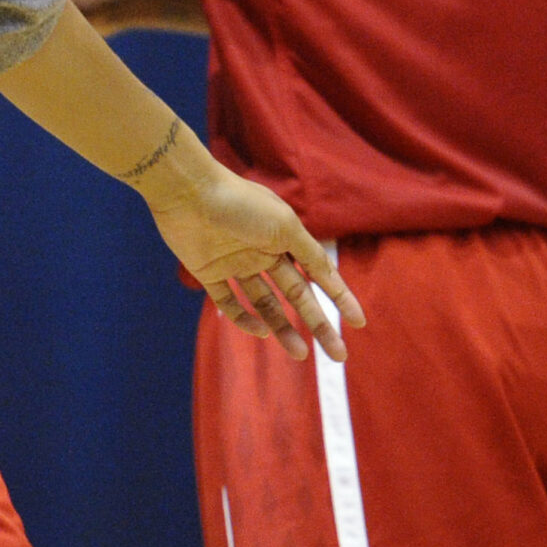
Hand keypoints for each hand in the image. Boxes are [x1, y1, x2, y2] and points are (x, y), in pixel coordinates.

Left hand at [143, 162, 364, 360]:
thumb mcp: (285, 225)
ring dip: (283, 329)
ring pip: (265, 304)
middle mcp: (263, 252)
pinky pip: (229, 301)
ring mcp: (235, 263)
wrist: (187, 192)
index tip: (358, 323)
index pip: (319, 274)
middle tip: (339, 355)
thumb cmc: (240, 203)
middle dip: (318, 324)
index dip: (339, 298)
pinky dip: (244, 319)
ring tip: (300, 354)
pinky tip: (261, 332)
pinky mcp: (207, 272)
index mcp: (285, 238)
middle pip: (296, 296)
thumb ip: (308, 252)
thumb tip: (332, 274)